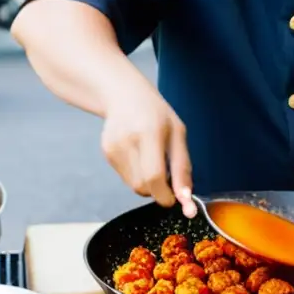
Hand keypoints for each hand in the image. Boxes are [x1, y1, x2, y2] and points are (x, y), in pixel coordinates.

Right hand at [100, 84, 196, 218]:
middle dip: (158, 190)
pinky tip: (139, 154)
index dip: (165, 194)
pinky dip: (137, 174)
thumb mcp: (178, 134)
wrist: (124, 95)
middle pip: (142, 186)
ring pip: (133, 185)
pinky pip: (125, 177)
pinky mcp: (107, 153)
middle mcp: (127, 141)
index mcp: (149, 132)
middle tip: (166, 175)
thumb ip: (182, 167)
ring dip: (147, 183)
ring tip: (152, 159)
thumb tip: (186, 198)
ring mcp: (113, 148)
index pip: (154, 176)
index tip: (174, 198)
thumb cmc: (156, 113)